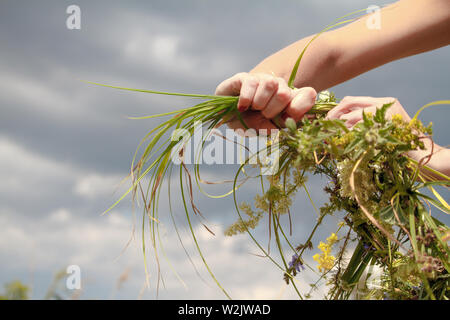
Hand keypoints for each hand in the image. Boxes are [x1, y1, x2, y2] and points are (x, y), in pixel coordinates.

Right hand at [215, 72, 316, 131]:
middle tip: (262, 115)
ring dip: (259, 103)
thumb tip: (290, 117)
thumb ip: (282, 124)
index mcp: (290, 99)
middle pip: (286, 92)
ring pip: (271, 84)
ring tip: (252, 109)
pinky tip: (242, 106)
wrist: (227, 118)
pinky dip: (246, 99)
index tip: (284, 120)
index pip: (308, 95)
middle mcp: (279, 86)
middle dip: (272, 110)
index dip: (299, 108)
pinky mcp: (244, 77)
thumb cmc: (250, 124)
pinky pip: (252, 83)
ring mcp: (262, 79)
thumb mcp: (268, 129)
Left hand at [326, 96, 449, 177]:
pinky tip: (341, 146)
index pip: (351, 100)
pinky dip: (347, 139)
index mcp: (383, 102)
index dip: (334, 109)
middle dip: (331, 116)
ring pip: (351, 118)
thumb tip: (337, 127)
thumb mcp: (380, 129)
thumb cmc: (400, 146)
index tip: (323, 120)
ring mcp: (385, 114)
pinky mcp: (386, 127)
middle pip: (348, 104)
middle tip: (322, 128)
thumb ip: (363, 124)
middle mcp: (384, 104)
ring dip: (337, 129)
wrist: (424, 157)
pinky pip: (359, 132)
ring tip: (328, 139)